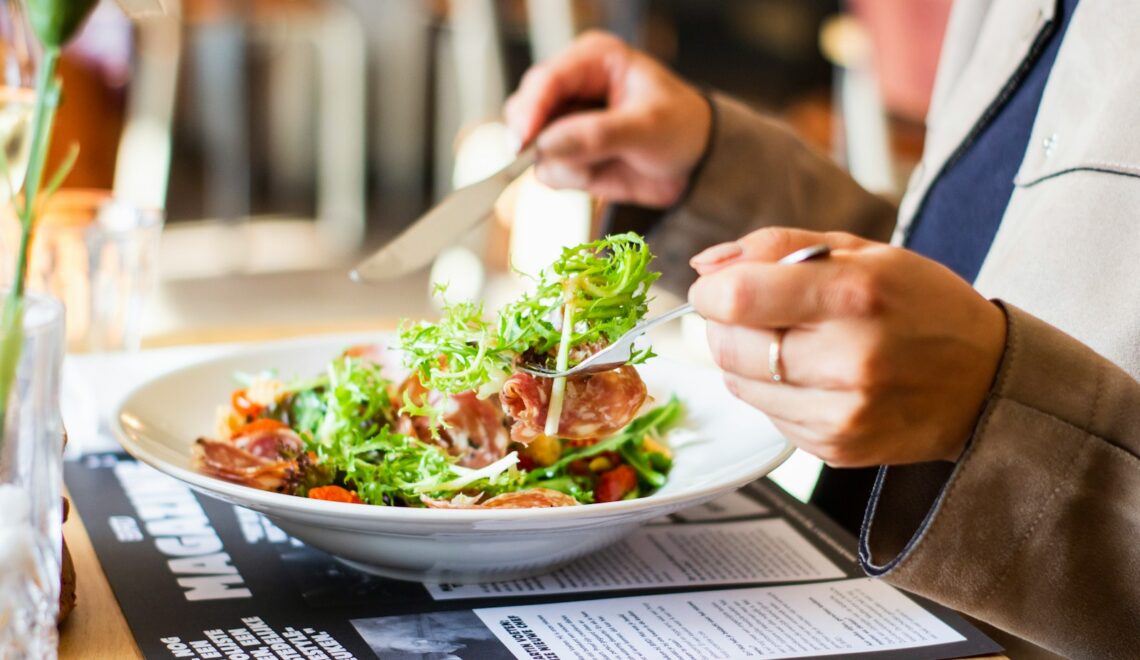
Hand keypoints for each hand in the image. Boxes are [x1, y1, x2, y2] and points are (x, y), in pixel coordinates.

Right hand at [504, 31, 710, 206]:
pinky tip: (597, 173)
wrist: (694, 165)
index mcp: (593, 60)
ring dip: (564, 163)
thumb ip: (599, 134)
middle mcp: (572, 87)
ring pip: (532, 146)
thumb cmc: (682, 129)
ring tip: (603, 163)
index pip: (547, 79)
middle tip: (569, 159)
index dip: (531, 110)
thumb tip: (548, 145)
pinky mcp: (565, 153)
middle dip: (541, 140)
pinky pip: (547, 171)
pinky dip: (569, 178)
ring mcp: (565, 122)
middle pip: (525, 109)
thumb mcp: (648, 127)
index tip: (522, 141)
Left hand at [688, 228, 1007, 466]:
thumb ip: (775, 247)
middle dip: (726, 325)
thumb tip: (705, 266)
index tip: (719, 288)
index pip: (738, 298)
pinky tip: (815, 377)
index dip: (712, 291)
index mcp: (855, 294)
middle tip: (759, 314)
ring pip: (740, 383)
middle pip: (729, 346)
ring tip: (795, 344)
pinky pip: (768, 415)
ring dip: (749, 361)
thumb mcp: (860, 251)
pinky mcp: (837, 447)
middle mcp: (849, 358)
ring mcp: (843, 411)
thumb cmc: (920, 304)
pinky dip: (775, 393)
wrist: (985, 381)